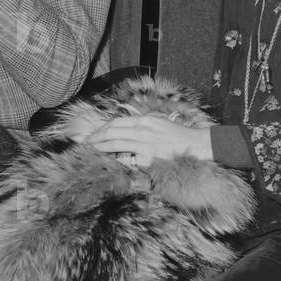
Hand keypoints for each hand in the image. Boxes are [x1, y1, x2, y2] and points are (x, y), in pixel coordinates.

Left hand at [83, 116, 213, 166]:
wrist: (195, 145)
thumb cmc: (177, 137)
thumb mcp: (158, 124)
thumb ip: (142, 127)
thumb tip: (124, 133)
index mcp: (145, 120)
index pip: (116, 122)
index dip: (101, 129)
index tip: (92, 135)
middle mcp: (143, 129)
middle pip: (112, 130)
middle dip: (96, 137)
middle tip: (84, 143)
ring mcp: (145, 142)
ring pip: (116, 142)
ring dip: (100, 146)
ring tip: (90, 150)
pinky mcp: (149, 156)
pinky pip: (128, 157)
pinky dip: (116, 158)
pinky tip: (108, 160)